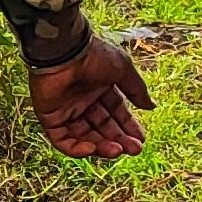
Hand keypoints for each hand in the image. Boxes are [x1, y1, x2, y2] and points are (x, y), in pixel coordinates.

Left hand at [30, 35, 155, 159]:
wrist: (65, 50)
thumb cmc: (93, 55)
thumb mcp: (122, 70)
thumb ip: (136, 90)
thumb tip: (151, 106)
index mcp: (99, 87)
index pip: (115, 113)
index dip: (128, 127)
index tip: (140, 140)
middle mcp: (83, 100)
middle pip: (102, 127)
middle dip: (118, 139)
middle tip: (134, 149)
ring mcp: (65, 109)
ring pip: (85, 136)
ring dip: (101, 146)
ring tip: (117, 151)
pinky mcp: (49, 117)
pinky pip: (62, 140)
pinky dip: (76, 149)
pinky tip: (93, 149)